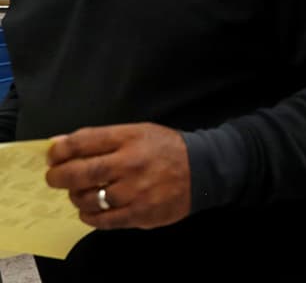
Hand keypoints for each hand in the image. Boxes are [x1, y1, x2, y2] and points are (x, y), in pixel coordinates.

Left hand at [46, 123, 190, 229]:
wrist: (203, 169)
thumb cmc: (166, 148)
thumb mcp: (137, 132)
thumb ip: (99, 138)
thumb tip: (59, 144)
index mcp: (129, 138)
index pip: (81, 143)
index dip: (59, 151)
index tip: (53, 156)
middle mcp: (131, 163)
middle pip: (79, 173)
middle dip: (58, 177)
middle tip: (55, 178)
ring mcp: (135, 191)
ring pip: (87, 199)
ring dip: (76, 197)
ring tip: (81, 193)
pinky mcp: (140, 213)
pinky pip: (102, 220)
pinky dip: (90, 216)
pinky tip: (93, 209)